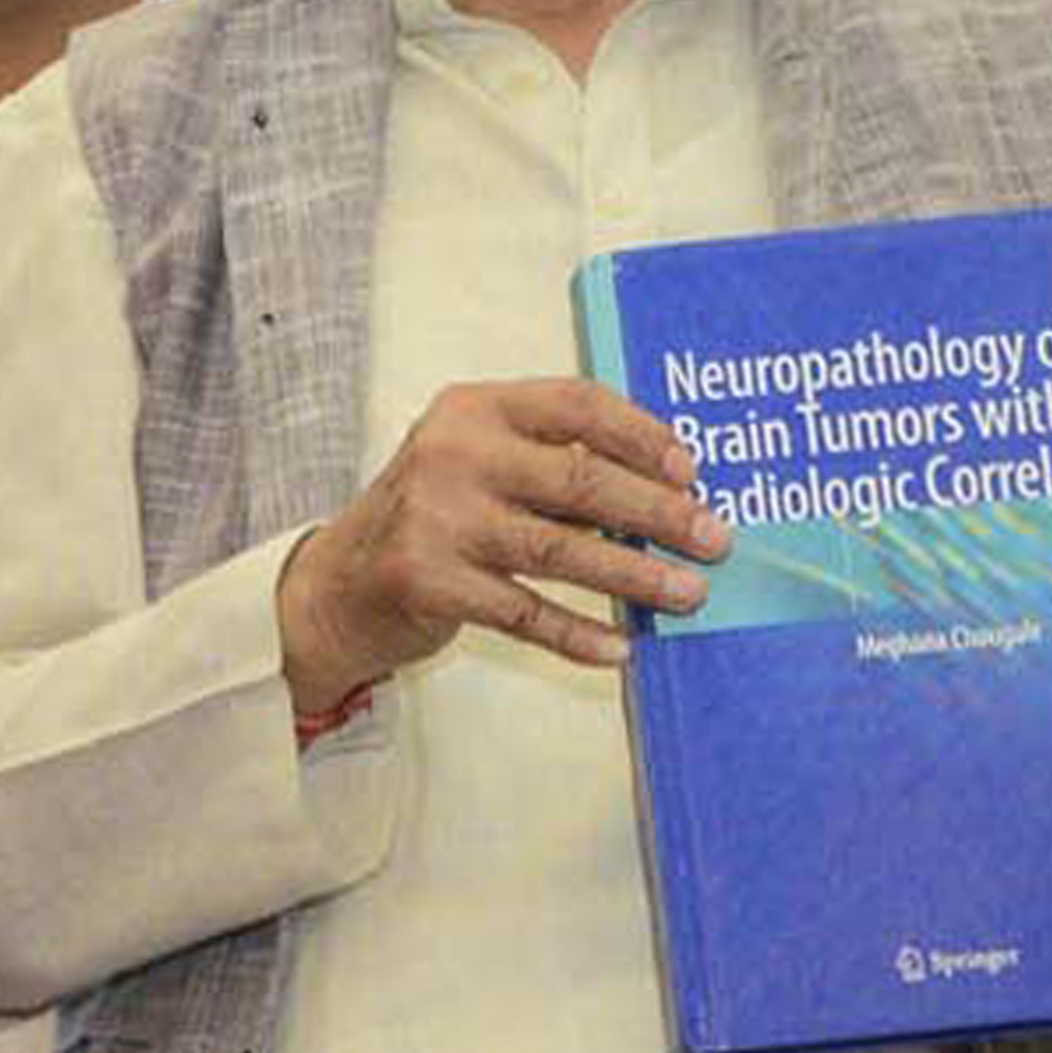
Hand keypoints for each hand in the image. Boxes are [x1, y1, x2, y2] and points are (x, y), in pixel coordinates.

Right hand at [275, 377, 723, 711]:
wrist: (337, 584)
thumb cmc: (432, 516)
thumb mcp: (476, 461)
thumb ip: (549, 459)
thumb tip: (666, 488)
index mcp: (474, 408)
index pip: (575, 404)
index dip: (641, 435)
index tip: (691, 470)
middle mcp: (453, 454)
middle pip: (580, 480)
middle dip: (658, 513)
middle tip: (714, 539)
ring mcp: (438, 519)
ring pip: (562, 550)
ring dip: (635, 577)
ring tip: (689, 594)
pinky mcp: (430, 582)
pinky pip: (525, 613)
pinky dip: (577, 633)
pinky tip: (619, 649)